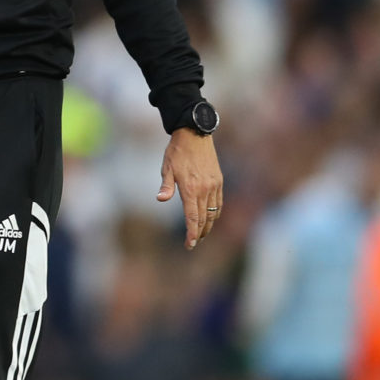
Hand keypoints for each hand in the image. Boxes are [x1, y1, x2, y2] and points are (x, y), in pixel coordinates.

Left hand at [159, 129, 223, 249]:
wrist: (195, 135)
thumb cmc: (177, 152)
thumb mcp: (166, 168)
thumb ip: (166, 186)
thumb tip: (160, 199)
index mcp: (190, 188)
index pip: (193, 217)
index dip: (192, 233)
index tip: (190, 244)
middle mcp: (205, 189)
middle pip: (204, 218)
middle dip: (200, 233)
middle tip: (194, 243)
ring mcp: (214, 185)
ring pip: (213, 212)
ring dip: (208, 225)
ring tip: (201, 234)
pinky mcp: (218, 181)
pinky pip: (219, 202)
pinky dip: (215, 213)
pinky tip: (210, 217)